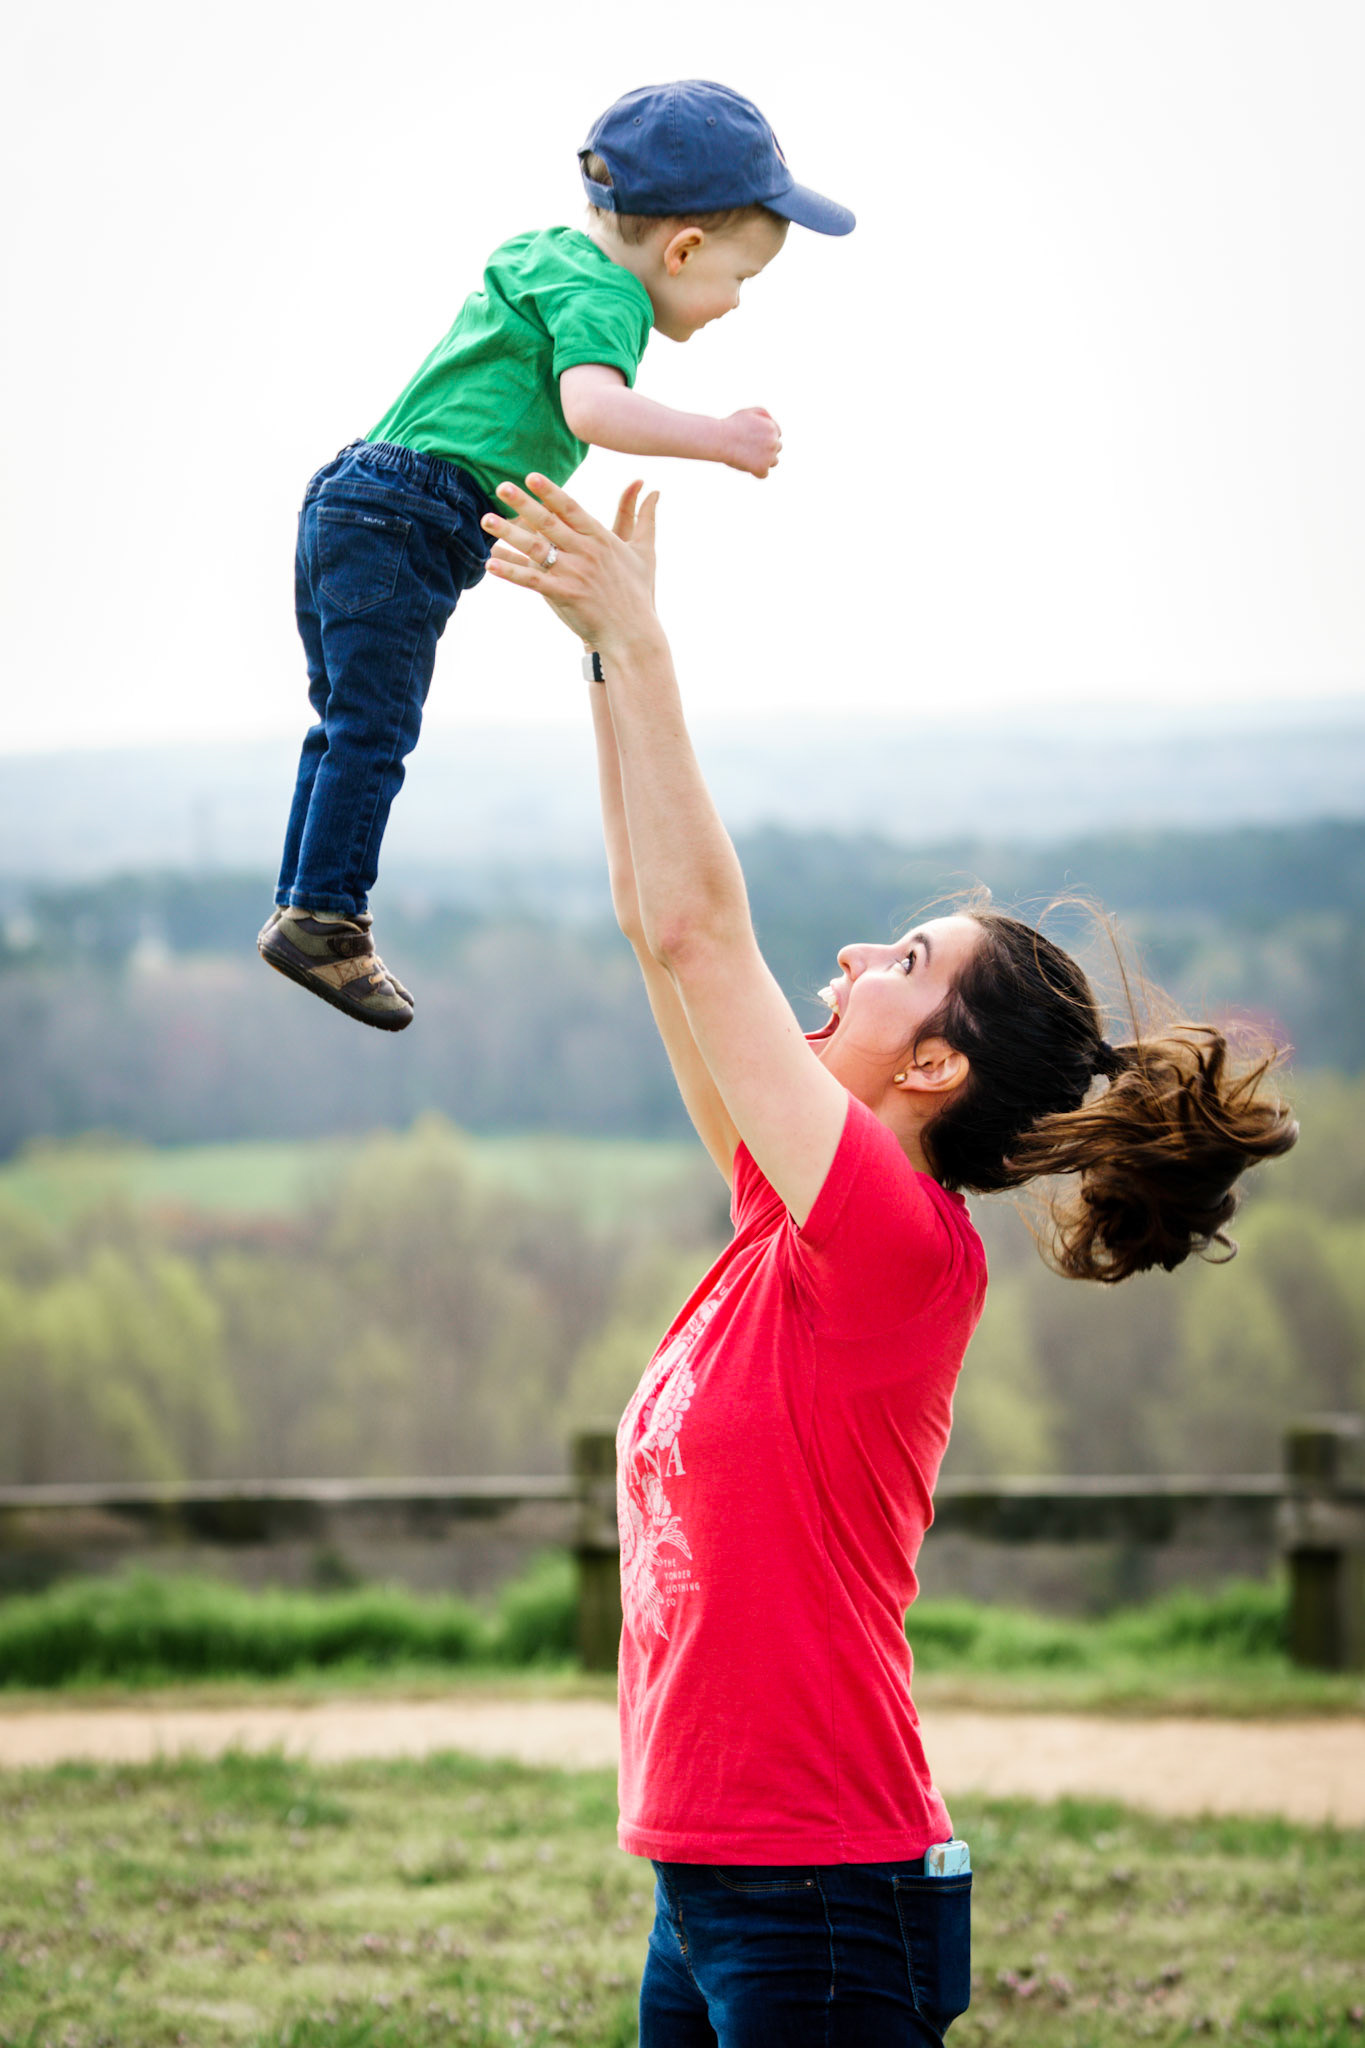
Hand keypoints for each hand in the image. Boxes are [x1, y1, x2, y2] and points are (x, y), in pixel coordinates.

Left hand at [482, 474, 661, 656]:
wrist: (634, 634)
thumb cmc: (640, 594)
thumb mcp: (646, 552)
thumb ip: (646, 518)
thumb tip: (656, 491)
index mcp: (602, 538)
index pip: (571, 508)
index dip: (550, 491)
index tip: (531, 476)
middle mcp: (586, 552)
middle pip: (549, 522)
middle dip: (523, 503)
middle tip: (501, 487)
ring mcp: (574, 573)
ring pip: (535, 548)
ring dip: (508, 533)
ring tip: (487, 519)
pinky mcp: (564, 595)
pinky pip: (531, 580)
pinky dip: (511, 571)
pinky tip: (491, 563)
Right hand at [721, 407, 781, 478]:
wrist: (720, 439)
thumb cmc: (731, 425)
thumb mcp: (747, 412)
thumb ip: (762, 413)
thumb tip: (772, 421)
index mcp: (772, 428)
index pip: (776, 434)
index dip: (764, 436)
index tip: (753, 439)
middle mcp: (774, 442)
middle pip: (777, 447)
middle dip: (766, 448)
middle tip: (749, 448)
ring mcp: (769, 456)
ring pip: (774, 461)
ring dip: (764, 461)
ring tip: (748, 456)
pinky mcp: (762, 468)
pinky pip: (764, 474)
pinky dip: (756, 472)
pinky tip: (746, 465)